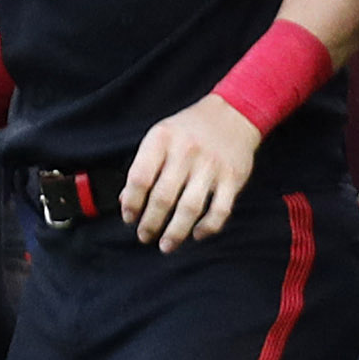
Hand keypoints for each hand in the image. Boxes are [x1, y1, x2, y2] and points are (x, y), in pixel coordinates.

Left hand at [120, 94, 259, 246]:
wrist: (233, 114)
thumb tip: (125, 201)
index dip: (131, 203)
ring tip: (166, 245)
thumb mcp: (160, 137)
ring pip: (190, 208)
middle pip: (163, 197)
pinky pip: (220, 210)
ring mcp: (211, 166)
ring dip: (175, 232)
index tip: (129, 218)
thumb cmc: (189, 130)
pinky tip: (196, 234)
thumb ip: (143, 167)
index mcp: (162, 140)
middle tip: (145, 236)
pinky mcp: (232, 178)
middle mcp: (186, 152)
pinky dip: (208, 227)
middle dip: (150, 223)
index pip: (139, 178)